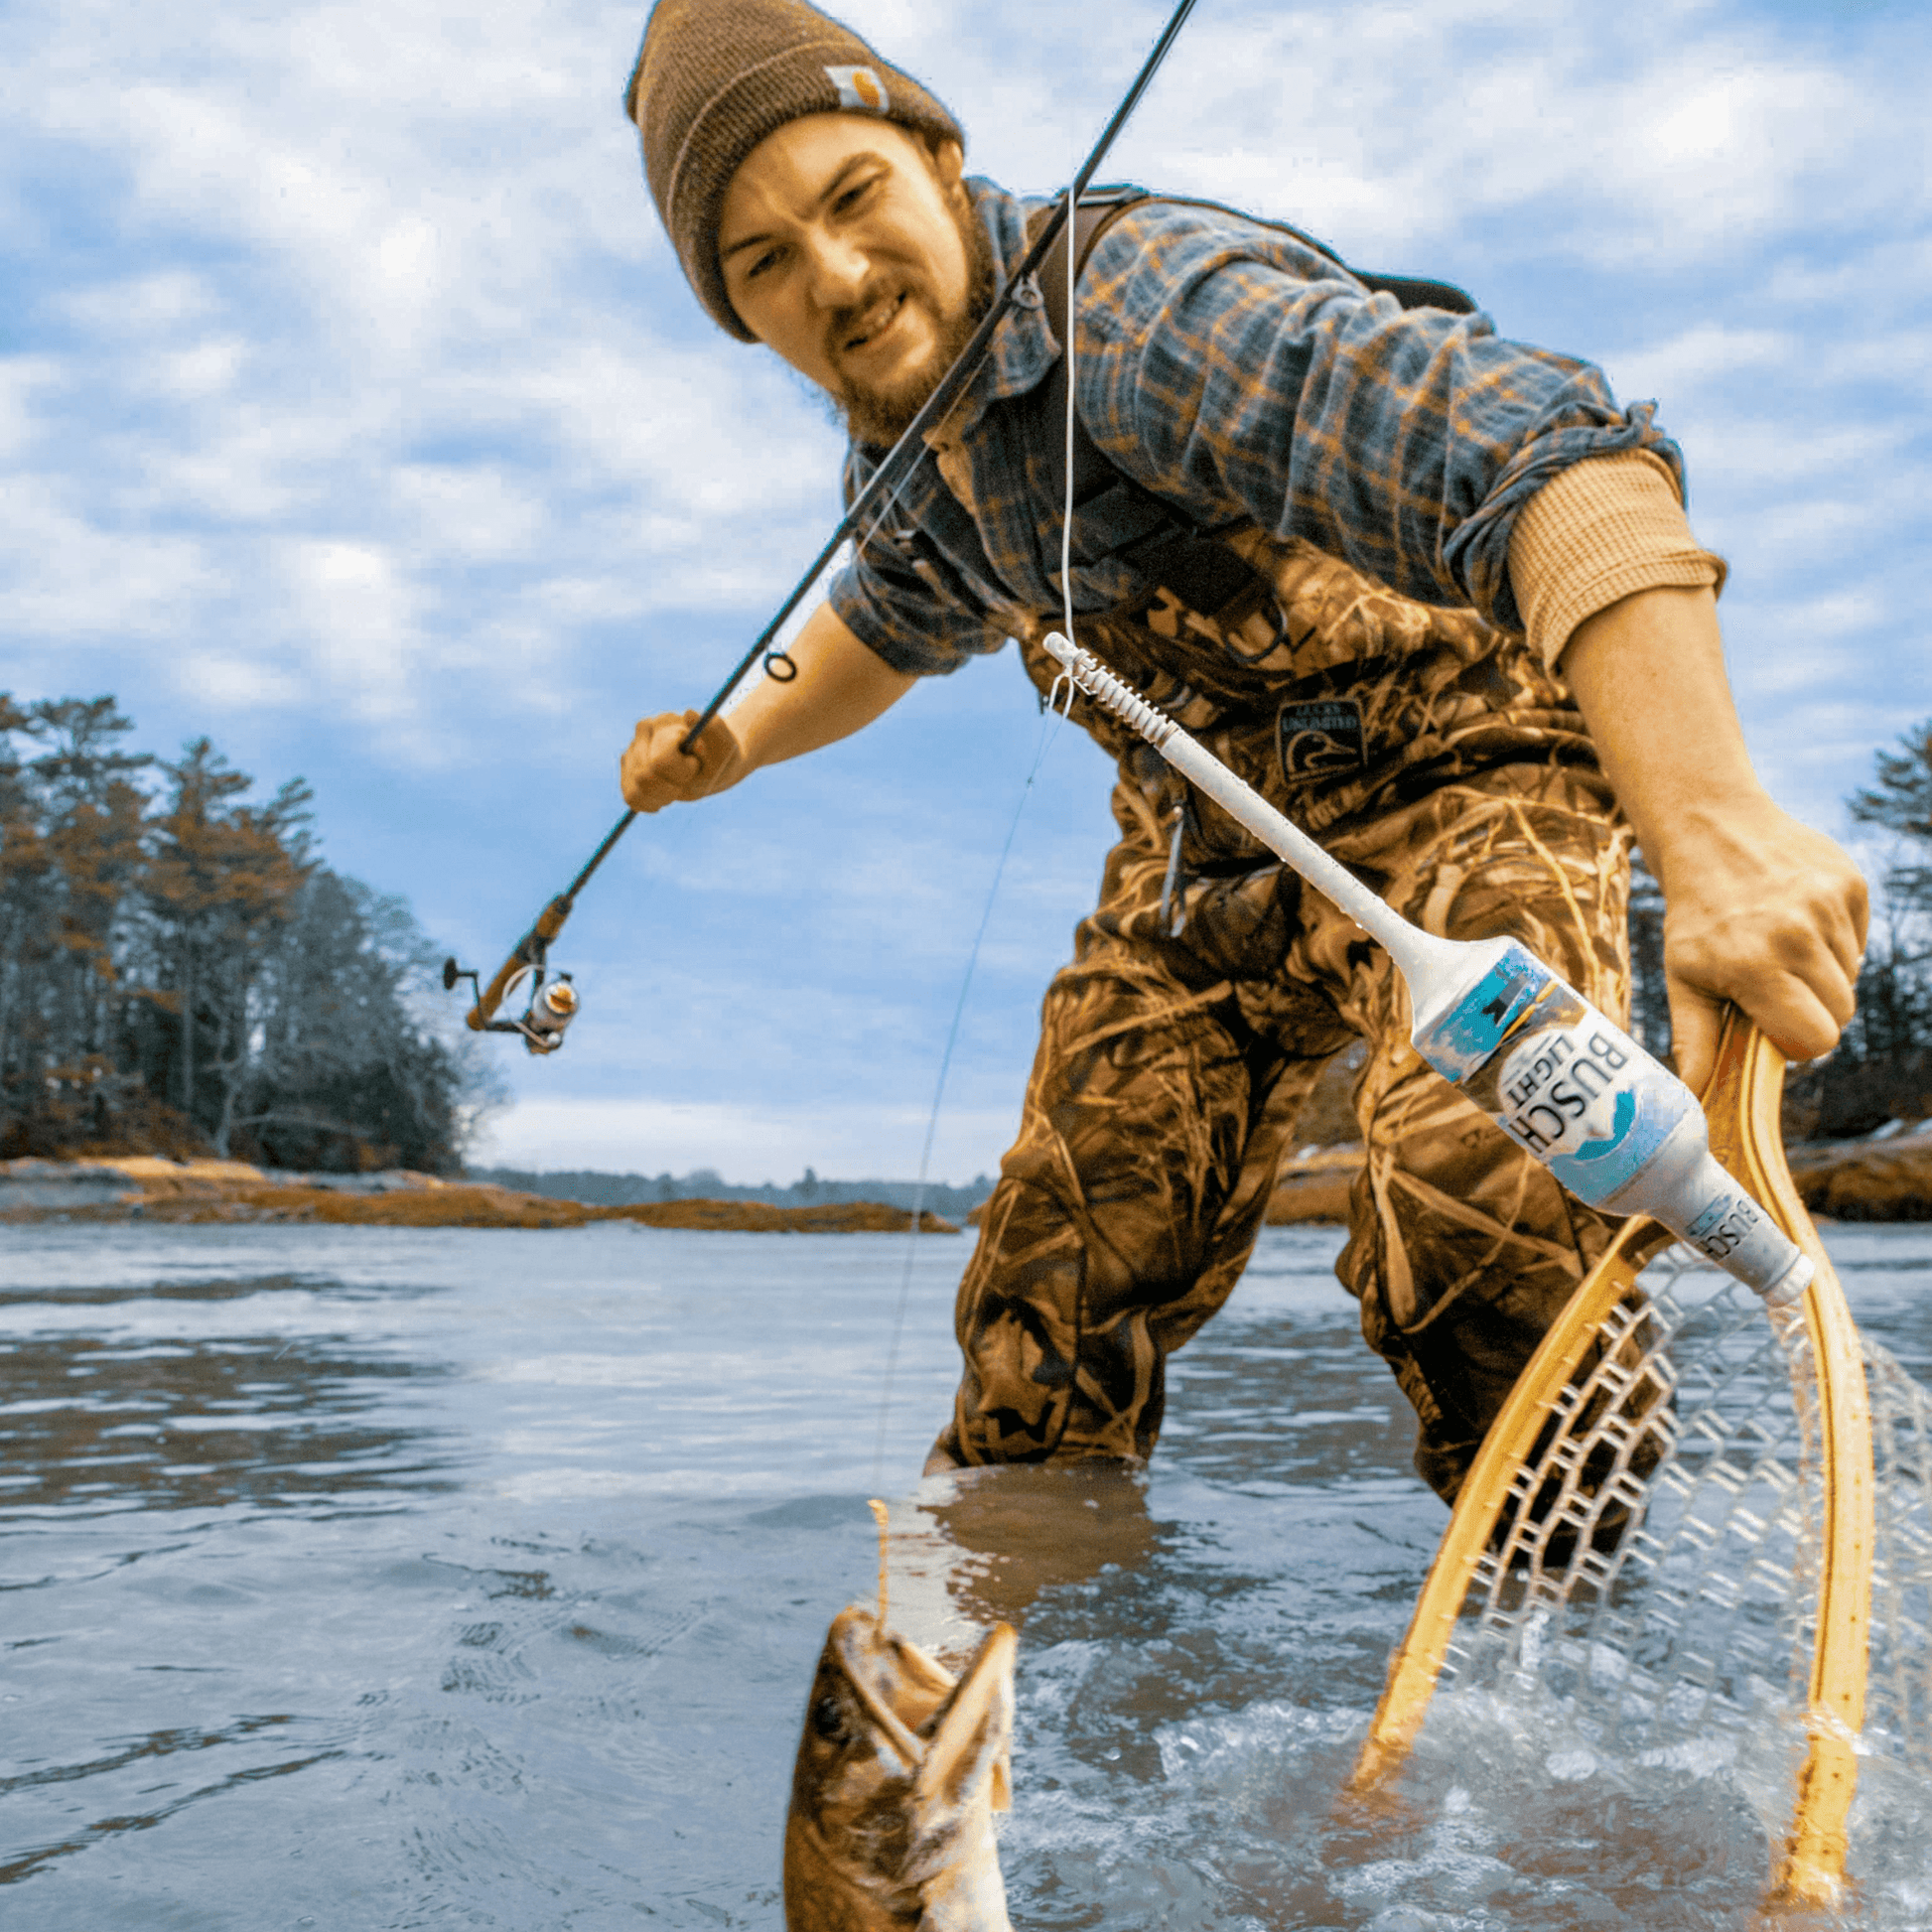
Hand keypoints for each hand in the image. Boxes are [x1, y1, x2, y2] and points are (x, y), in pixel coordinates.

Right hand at [620, 710, 743, 812]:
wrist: (714, 763)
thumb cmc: (721, 755)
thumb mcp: (726, 747)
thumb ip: (714, 730)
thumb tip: (690, 714)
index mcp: (663, 723)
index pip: (660, 761)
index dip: (682, 772)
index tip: (695, 765)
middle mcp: (642, 734)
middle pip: (645, 778)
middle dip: (671, 787)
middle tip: (686, 778)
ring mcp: (631, 752)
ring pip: (635, 791)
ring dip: (662, 796)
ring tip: (677, 787)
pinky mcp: (628, 771)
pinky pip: (631, 798)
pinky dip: (651, 803)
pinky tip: (666, 795)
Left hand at [1649, 800, 1867, 1093]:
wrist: (1711, 832)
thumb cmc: (1695, 916)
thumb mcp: (1683, 976)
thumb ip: (1696, 1038)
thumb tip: (1693, 1095)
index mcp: (1754, 965)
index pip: (1816, 1040)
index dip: (1798, 1044)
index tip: (1774, 1028)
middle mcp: (1797, 935)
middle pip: (1840, 1014)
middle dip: (1811, 1011)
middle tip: (1774, 986)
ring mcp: (1828, 906)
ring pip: (1851, 978)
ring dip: (1822, 973)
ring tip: (1779, 946)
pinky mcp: (1851, 884)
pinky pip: (1859, 940)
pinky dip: (1835, 941)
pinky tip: (1797, 919)